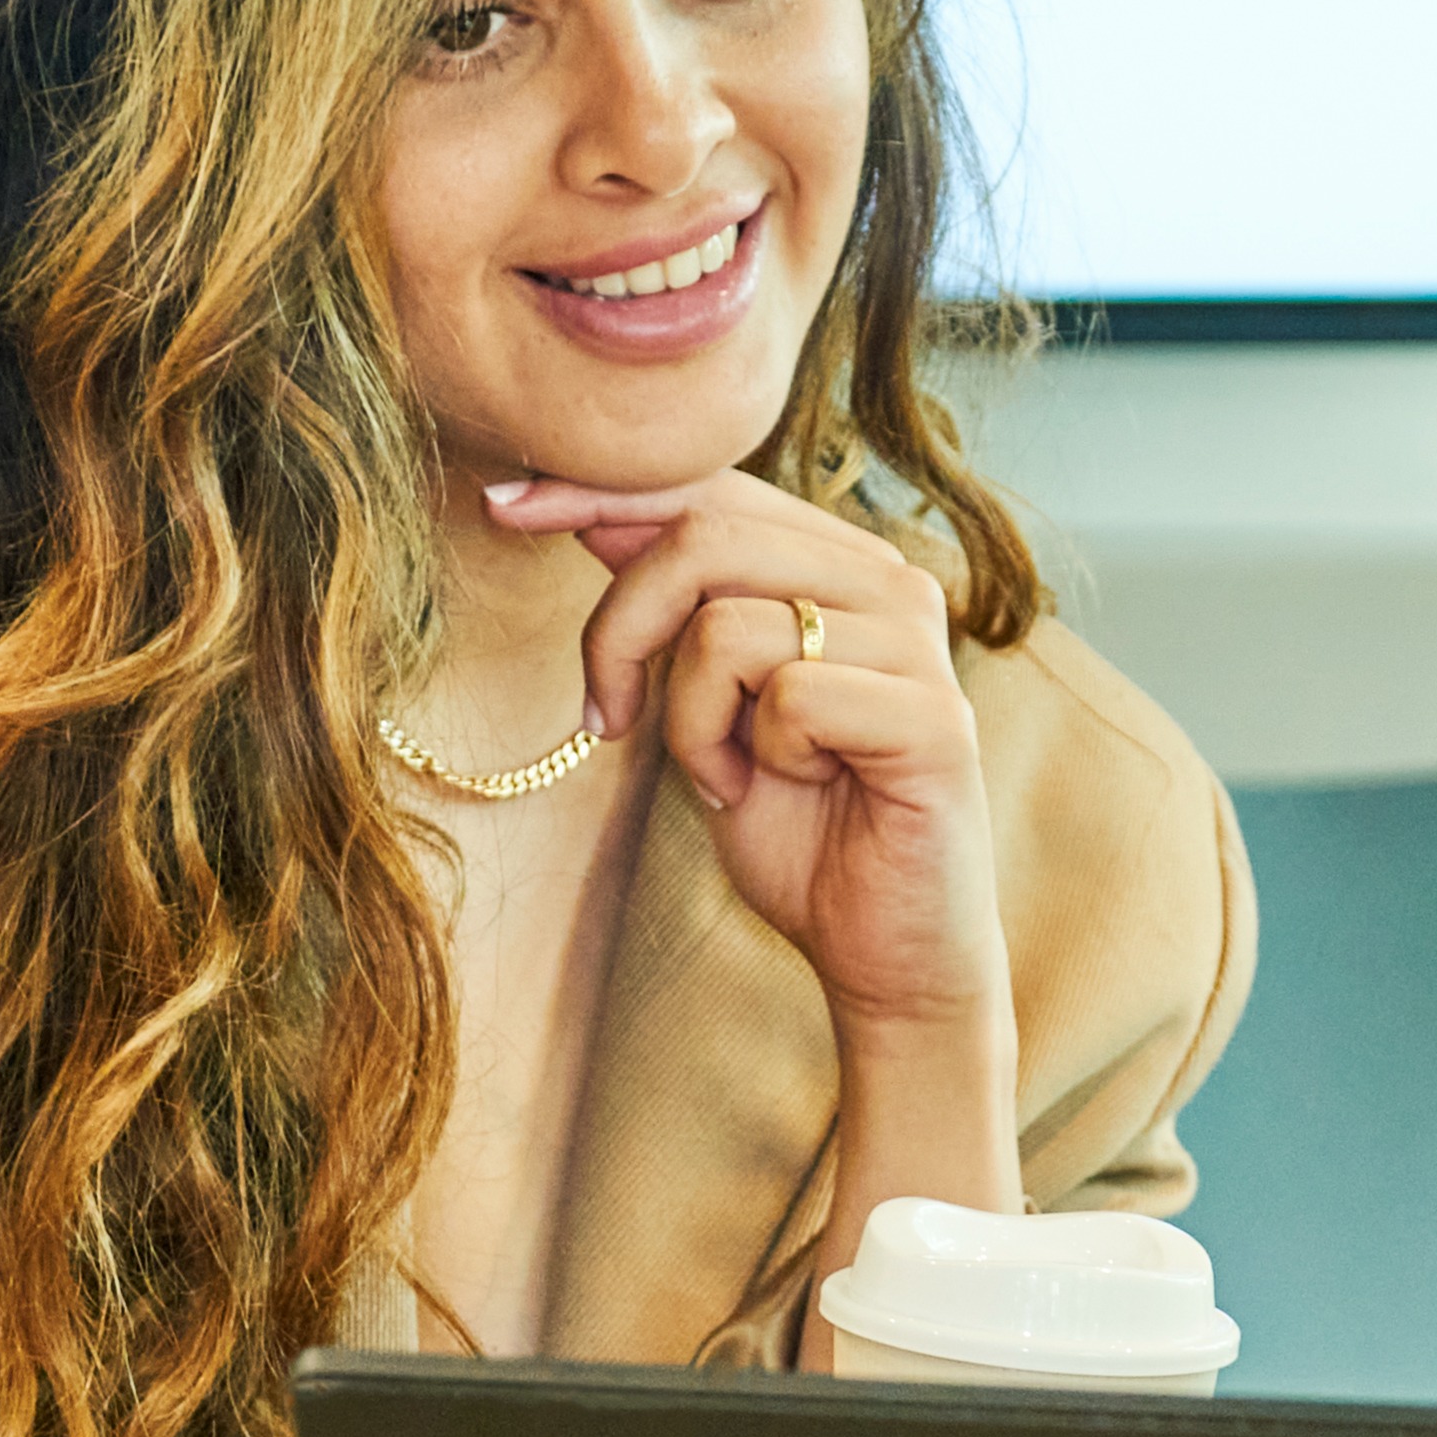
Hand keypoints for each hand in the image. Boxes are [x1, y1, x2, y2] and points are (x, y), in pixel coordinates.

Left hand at [479, 467, 1006, 1032]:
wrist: (885, 949)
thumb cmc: (800, 827)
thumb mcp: (707, 701)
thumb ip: (673, 605)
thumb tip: (588, 508)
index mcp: (840, 565)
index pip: (712, 487)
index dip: (600, 490)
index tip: (504, 504)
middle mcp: (890, 583)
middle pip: (706, 535)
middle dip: (620, 628)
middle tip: (608, 717)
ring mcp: (918, 646)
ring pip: (729, 624)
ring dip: (689, 720)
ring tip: (727, 774)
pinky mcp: (932, 717)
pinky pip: (786, 696)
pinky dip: (747, 756)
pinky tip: (779, 791)